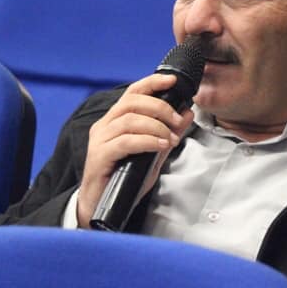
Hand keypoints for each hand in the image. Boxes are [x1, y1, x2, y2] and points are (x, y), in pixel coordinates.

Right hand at [76, 74, 193, 227]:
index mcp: (115, 120)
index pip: (133, 92)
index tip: (172, 80)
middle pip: (132, 102)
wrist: (100, 207)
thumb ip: (168, 133)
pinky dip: (147, 141)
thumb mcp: (153, 153)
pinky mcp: (99, 156)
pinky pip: (125, 142)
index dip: (152, 82)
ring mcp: (99, 140)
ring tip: (170, 139)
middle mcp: (104, 125)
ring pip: (129, 120)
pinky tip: (160, 146)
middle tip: (178, 121)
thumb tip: (187, 113)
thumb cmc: (125, 178)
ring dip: (156, 127)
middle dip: (160, 107)